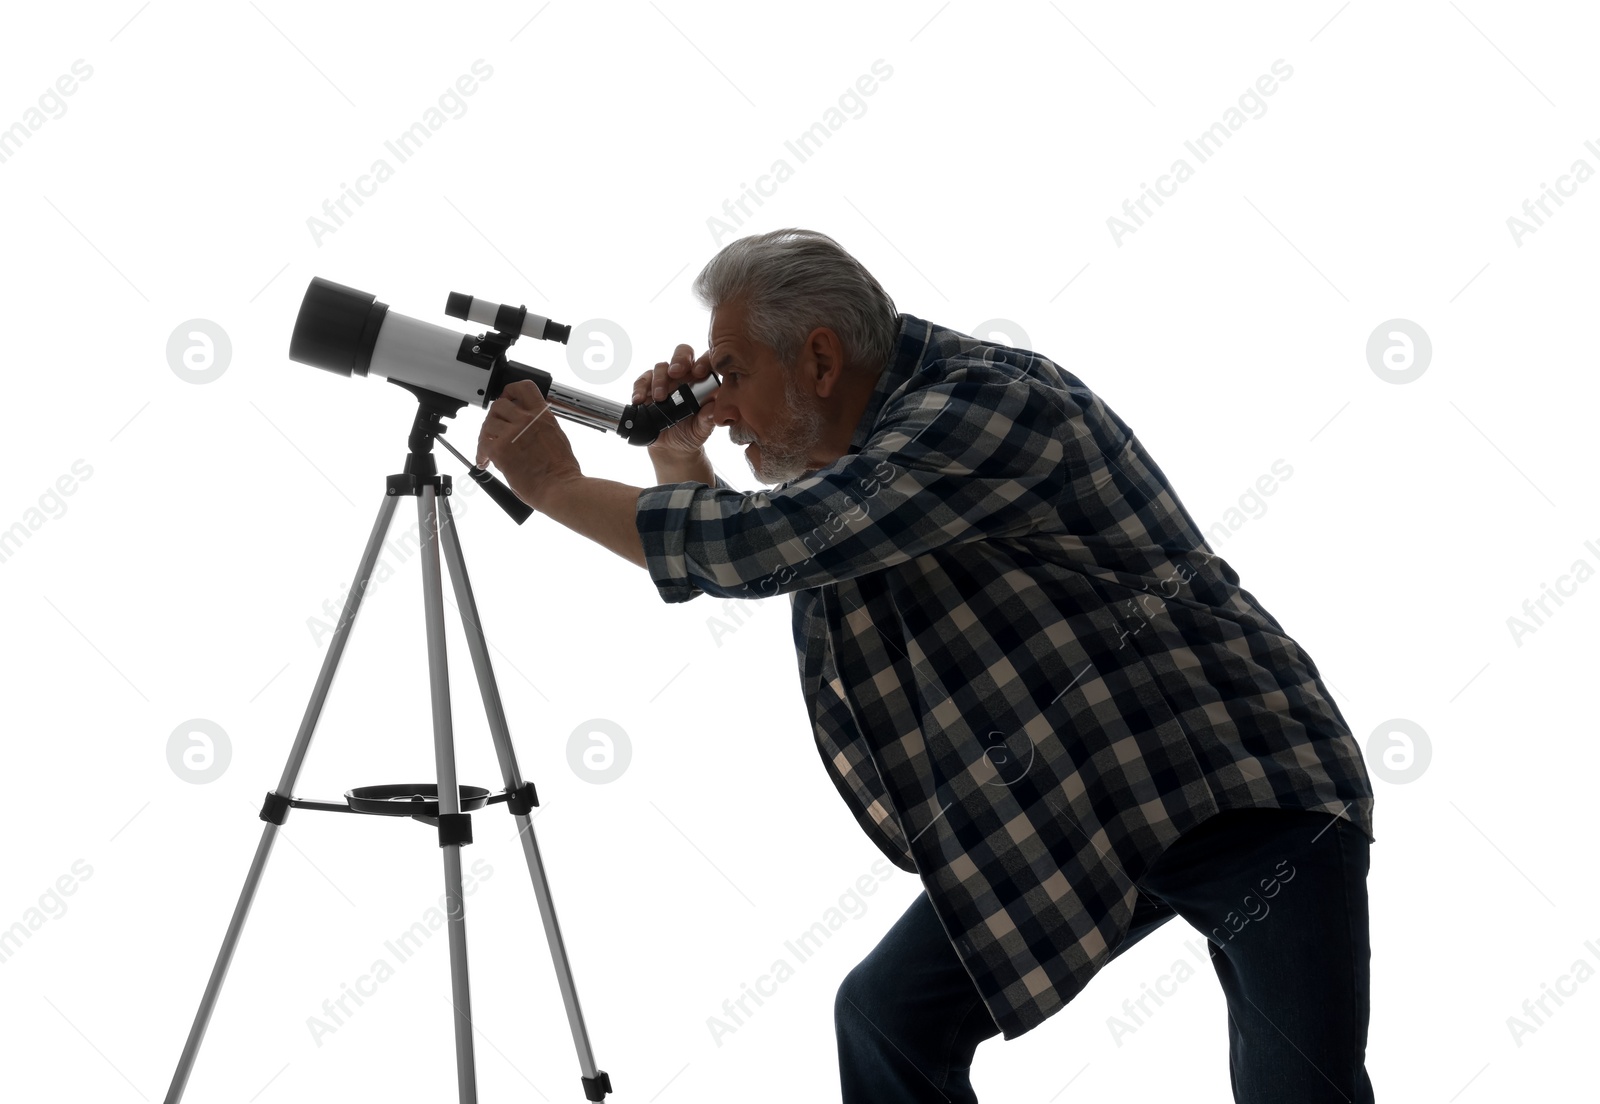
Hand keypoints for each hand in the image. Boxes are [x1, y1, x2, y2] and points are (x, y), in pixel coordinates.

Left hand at [475, 380, 581, 509]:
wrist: (560, 488)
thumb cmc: (562, 470)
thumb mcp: (557, 437)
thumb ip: (540, 426)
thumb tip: (528, 427)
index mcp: (542, 416)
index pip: (523, 388)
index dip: (510, 391)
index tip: (507, 398)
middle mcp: (527, 420)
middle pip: (499, 404)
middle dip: (495, 417)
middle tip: (495, 428)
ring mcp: (512, 434)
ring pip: (488, 423)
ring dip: (486, 435)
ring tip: (488, 446)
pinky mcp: (500, 450)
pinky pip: (482, 444)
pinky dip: (481, 453)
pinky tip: (485, 461)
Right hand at [635, 344, 719, 459]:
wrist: (672, 447)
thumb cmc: (691, 433)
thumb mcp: (701, 429)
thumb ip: (707, 419)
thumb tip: (713, 410)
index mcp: (703, 381)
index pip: (707, 361)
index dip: (704, 361)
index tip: (699, 372)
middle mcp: (684, 376)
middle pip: (683, 353)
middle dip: (679, 359)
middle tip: (675, 373)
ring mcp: (666, 380)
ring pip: (661, 367)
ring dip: (659, 380)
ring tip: (659, 398)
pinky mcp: (648, 388)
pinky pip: (642, 381)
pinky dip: (639, 389)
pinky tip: (639, 400)